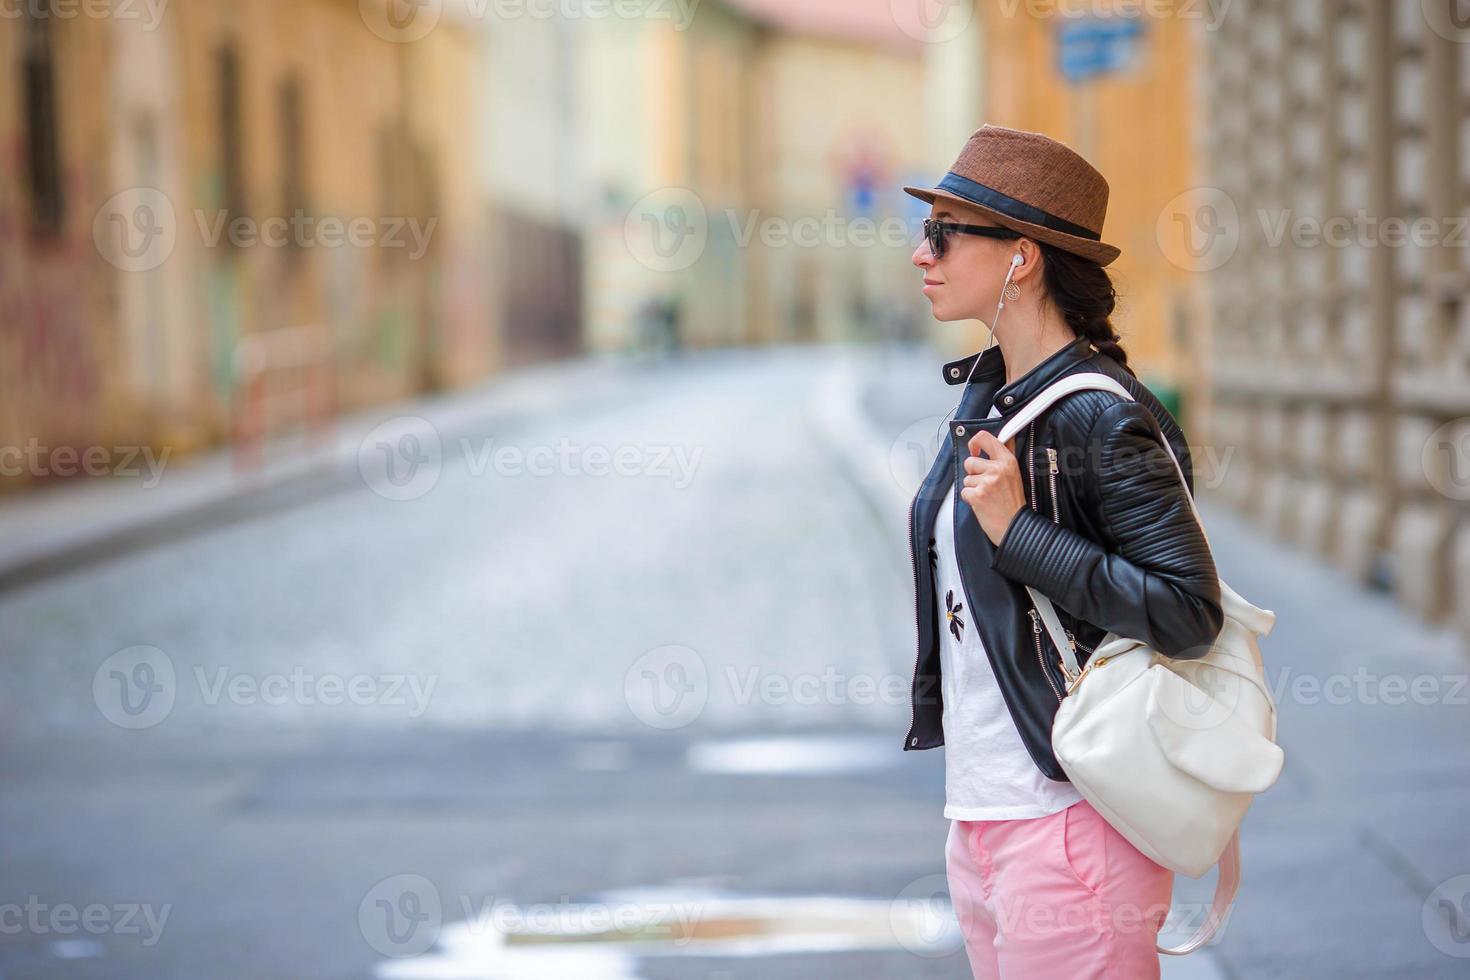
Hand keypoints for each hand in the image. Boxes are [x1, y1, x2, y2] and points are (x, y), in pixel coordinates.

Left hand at [960, 430, 1027, 546]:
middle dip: (973, 473)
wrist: (1015, 526)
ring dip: (973, 488)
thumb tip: (1005, 437)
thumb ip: (1006, 455)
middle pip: (970, 461)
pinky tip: (983, 503)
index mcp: (1007, 461)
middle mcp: (997, 469)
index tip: (974, 450)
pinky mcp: (977, 495)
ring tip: (987, 496)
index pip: (985, 438)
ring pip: (966, 478)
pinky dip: (970, 499)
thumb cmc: (1014, 503)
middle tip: (987, 484)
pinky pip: (964, 491)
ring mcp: (987, 482)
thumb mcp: (1014, 474)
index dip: (974, 442)